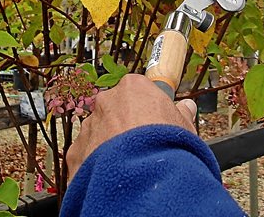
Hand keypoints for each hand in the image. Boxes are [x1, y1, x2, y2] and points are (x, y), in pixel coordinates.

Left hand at [66, 73, 196, 178]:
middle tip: (141, 142)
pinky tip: (113, 173)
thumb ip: (182, 112)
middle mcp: (106, 102)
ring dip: (109, 144)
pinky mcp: (76, 152)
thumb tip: (187, 107)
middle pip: (115, 109)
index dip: (147, 106)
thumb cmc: (164, 143)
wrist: (141, 175)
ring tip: (128, 162)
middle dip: (124, 123)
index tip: (153, 120)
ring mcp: (89, 126)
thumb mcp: (183, 124)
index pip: (137, 91)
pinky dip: (96, 163)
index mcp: (133, 87)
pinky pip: (87, 155)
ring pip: (99, 132)